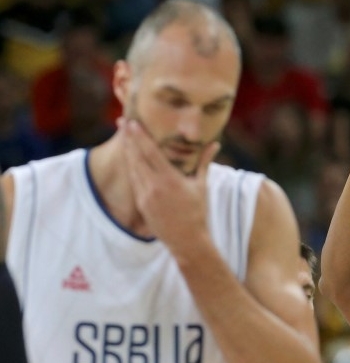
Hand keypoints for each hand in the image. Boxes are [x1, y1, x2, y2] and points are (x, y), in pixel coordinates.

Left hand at [119, 118, 218, 251]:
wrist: (187, 240)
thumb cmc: (198, 213)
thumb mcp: (201, 186)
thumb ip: (204, 163)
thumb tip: (216, 144)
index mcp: (170, 180)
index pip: (150, 152)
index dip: (139, 136)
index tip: (132, 122)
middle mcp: (154, 186)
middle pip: (136, 157)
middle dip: (128, 138)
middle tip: (121, 122)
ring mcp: (145, 196)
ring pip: (132, 168)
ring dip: (127, 151)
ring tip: (123, 138)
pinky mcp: (141, 204)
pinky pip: (134, 181)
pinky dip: (131, 168)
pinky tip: (130, 159)